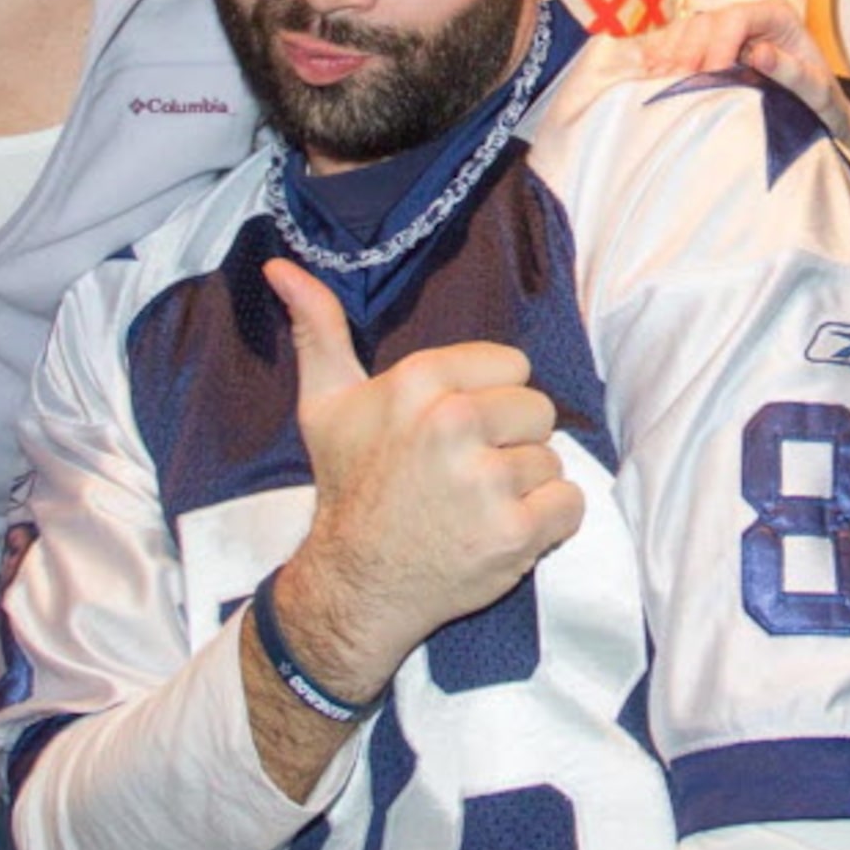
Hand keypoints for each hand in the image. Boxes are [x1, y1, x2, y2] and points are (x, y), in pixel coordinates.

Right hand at [266, 260, 581, 694]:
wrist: (353, 584)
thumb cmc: (348, 486)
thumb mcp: (325, 402)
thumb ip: (318, 328)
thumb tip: (280, 266)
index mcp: (418, 381)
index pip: (512, 365)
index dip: (491, 399)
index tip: (458, 431)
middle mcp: (452, 423)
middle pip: (538, 409)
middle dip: (512, 441)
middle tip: (468, 473)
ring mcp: (485, 481)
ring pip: (552, 460)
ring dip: (525, 487)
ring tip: (477, 505)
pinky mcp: (513, 532)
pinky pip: (570, 504)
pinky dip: (549, 523)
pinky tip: (505, 530)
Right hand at [634, 0, 849, 152]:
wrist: (818, 114)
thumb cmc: (822, 101)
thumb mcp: (818, 90)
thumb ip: (793, 71)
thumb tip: (760, 52)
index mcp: (777, 15)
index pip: (737, 18)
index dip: (719, 44)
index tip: (712, 76)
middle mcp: (748, 16)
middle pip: (706, 22)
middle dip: (687, 53)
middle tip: (676, 86)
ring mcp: (725, 30)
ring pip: (686, 30)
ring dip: (668, 56)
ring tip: (657, 84)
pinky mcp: (709, 47)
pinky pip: (677, 44)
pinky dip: (661, 59)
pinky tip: (649, 77)